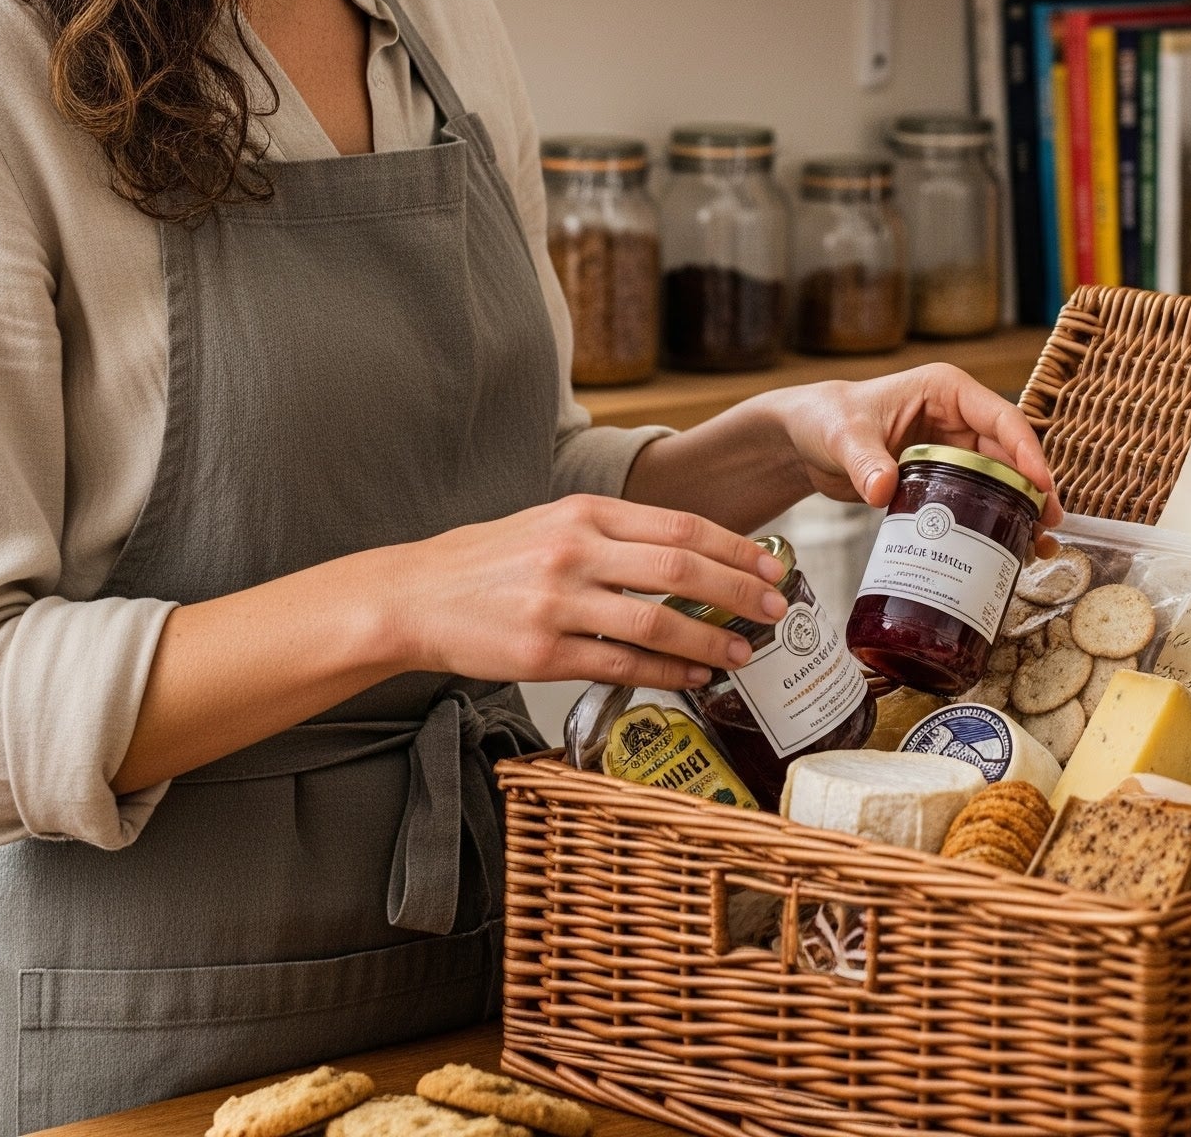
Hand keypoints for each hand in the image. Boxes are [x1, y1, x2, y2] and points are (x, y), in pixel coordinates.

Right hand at [386, 493, 791, 693]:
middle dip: (739, 591)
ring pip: (657, 622)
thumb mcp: (552, 523)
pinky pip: (620, 664)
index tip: (771, 563)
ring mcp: (558, 604)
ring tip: (743, 652)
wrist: (414, 596)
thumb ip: (613, 533)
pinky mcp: (542, 654)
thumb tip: (688, 555)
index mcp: (584, 512)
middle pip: (681, 569)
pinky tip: (692, 677)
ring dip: (710, 640)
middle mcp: (576, 552)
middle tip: (776, 608)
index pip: (679, 526)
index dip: (734, 547)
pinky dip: (665, 672)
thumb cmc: (490, 561)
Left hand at [761, 364, 1061, 538]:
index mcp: (946, 391)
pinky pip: (977, 497)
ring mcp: (953, 449)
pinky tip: (1008, 547)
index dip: (1025, 449)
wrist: (806, 441)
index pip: (1000, 417)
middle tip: (1049, 523)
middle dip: (1033, 487)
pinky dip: (994, 519)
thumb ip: (864, 461)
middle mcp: (958, 417)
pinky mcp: (943, 478)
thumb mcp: (844, 435)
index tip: (1040, 483)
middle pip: (1009, 453)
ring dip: (1020, 507)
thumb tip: (884, 489)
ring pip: (1000, 478)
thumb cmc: (826, 418)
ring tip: (1040, 543)